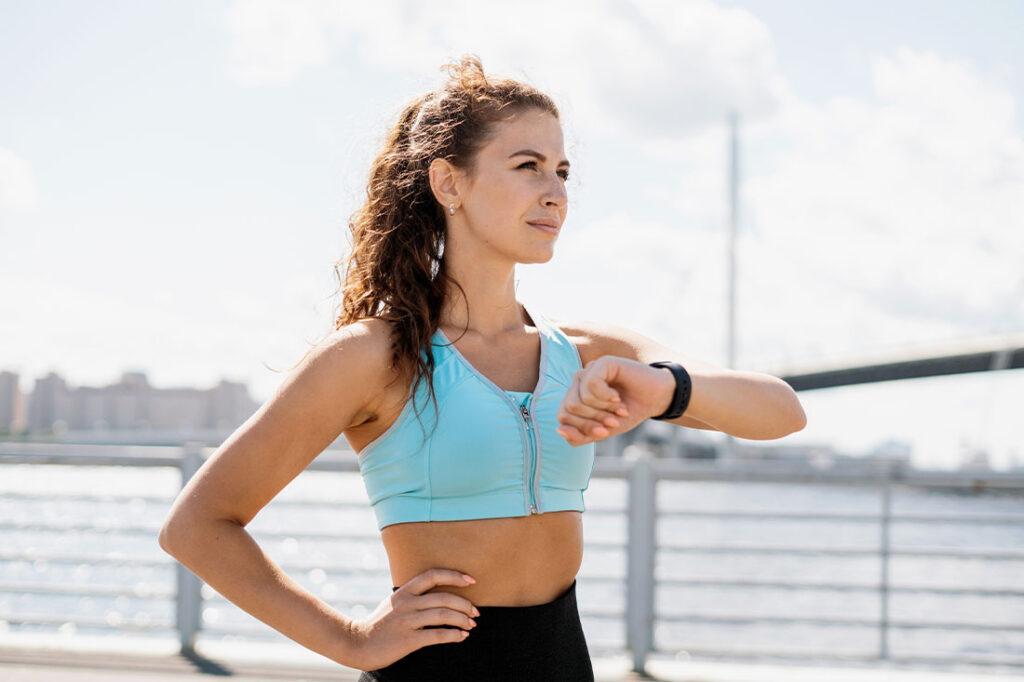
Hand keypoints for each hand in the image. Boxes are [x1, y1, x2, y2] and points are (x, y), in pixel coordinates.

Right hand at [346, 569, 479, 669]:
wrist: (358, 643)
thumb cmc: (380, 623)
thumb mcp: (394, 603)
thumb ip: (413, 596)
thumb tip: (441, 594)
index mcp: (404, 591)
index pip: (433, 575)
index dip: (454, 575)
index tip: (471, 581)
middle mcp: (407, 603)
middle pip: (444, 597)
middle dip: (465, 604)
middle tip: (476, 612)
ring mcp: (407, 621)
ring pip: (443, 615)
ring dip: (462, 619)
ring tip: (471, 624)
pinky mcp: (407, 640)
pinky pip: (437, 635)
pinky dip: (454, 635)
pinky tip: (461, 636)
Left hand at [556, 356, 673, 445]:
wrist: (657, 398)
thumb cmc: (631, 411)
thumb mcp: (604, 430)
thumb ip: (580, 435)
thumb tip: (559, 430)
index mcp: (576, 395)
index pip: (563, 416)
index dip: (582, 429)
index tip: (604, 432)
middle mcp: (579, 380)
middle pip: (569, 408)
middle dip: (593, 420)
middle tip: (614, 421)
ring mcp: (590, 370)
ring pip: (579, 399)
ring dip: (603, 410)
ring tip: (619, 409)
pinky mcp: (602, 362)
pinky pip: (592, 385)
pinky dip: (606, 397)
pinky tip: (618, 397)